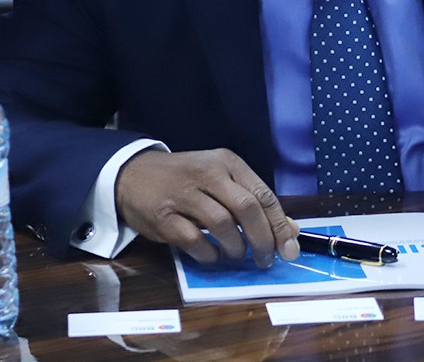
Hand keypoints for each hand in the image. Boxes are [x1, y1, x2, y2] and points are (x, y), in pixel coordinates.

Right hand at [114, 148, 298, 267]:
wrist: (133, 174)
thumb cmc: (184, 179)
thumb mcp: (220, 181)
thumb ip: (254, 202)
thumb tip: (291, 231)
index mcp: (226, 162)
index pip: (262, 195)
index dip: (280, 226)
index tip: (289, 250)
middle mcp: (207, 173)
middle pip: (247, 208)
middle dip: (263, 240)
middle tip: (265, 260)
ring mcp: (183, 194)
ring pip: (223, 224)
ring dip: (236, 248)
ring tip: (236, 256)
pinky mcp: (164, 216)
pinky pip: (195, 241)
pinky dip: (209, 254)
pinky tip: (212, 256)